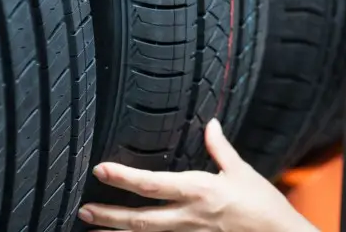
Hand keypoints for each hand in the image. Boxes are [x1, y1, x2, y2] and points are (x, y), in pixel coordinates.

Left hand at [76, 119, 316, 231]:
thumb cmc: (262, 204)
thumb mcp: (242, 171)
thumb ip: (220, 148)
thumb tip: (210, 124)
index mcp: (200, 191)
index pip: (153, 185)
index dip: (124, 178)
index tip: (101, 170)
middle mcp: (190, 217)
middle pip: (139, 219)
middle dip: (108, 215)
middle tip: (83, 209)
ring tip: (92, 229)